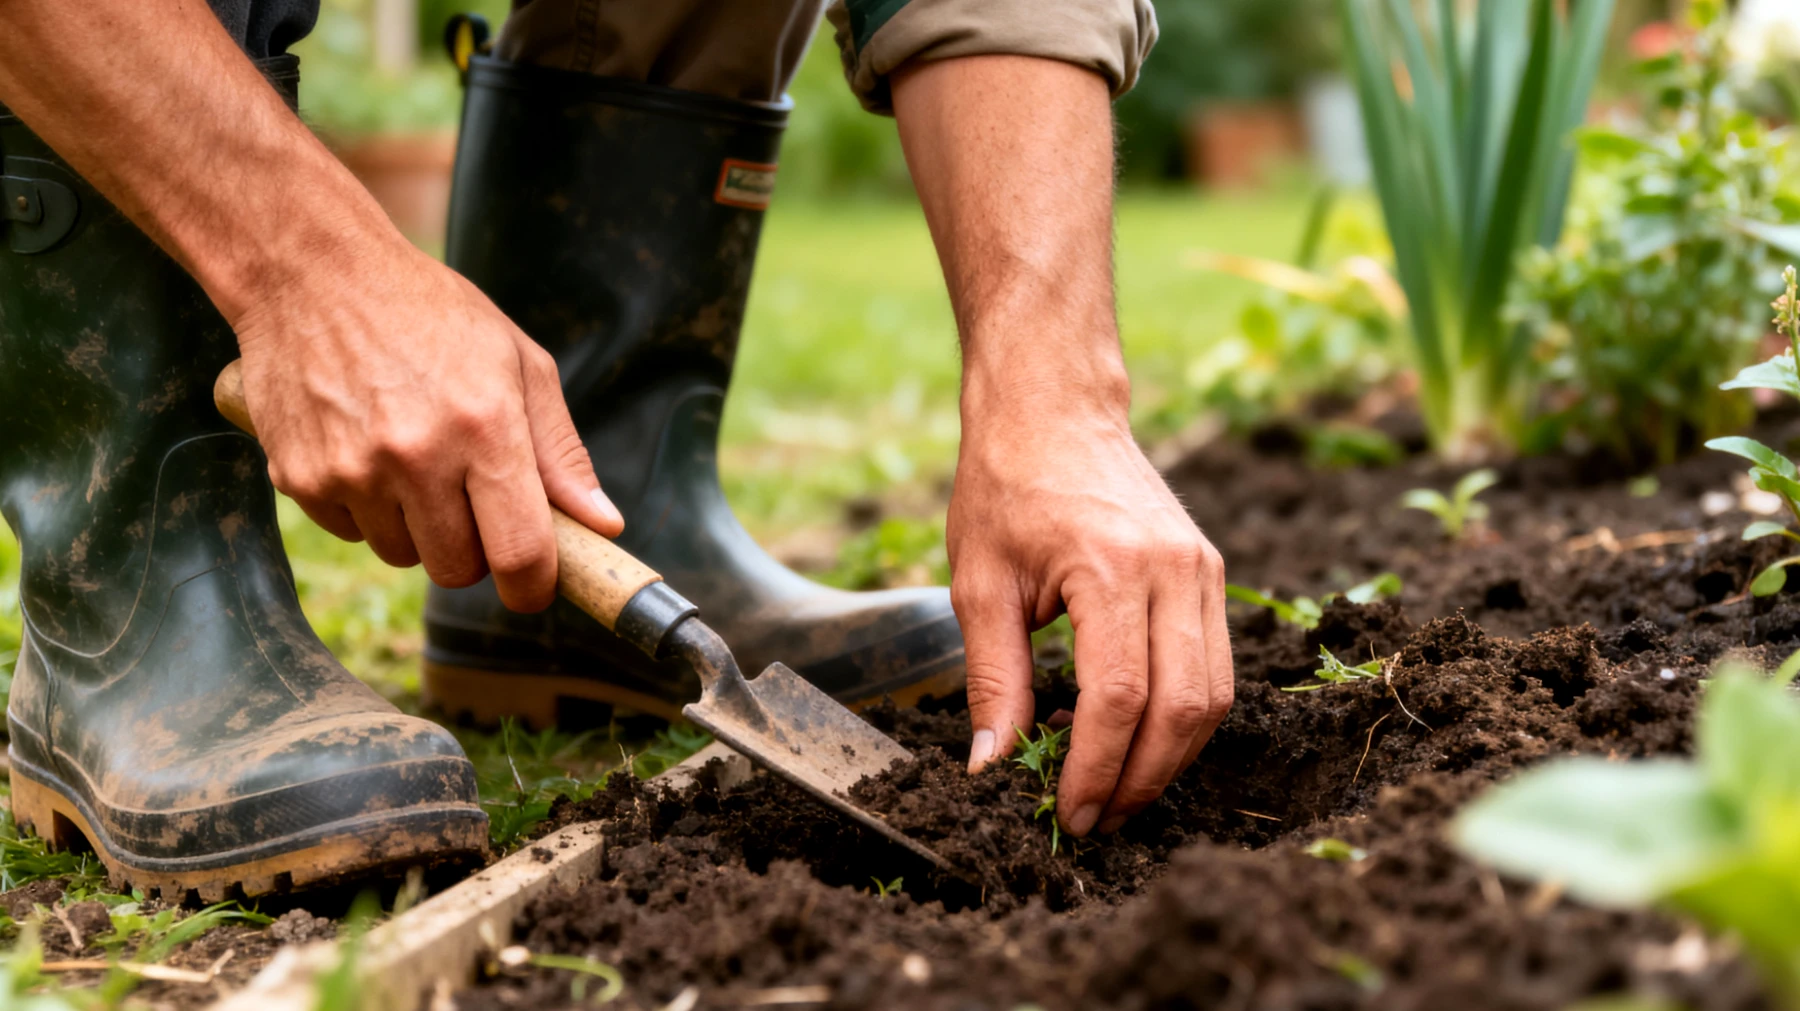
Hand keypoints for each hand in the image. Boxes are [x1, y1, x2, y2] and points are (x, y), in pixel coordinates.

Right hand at [230, 235, 622, 611]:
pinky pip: (351, 533)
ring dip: (417, 527)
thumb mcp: (518, 362)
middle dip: (474, 548)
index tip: (534, 584)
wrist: (310, 271)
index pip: (519, 552)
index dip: (534, 585)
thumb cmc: (429, 312)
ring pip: (402, 555)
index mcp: (484, 427)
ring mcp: (352, 470)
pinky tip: (365, 447)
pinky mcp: (299, 478)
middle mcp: (416, 456)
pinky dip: (365, 508)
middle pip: (458, 569)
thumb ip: (561, 451)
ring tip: (412, 458)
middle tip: (469, 495)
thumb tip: (603, 526)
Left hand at [949, 388, 1233, 837]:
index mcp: (1112, 568)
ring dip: (1170, 758)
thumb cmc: (1005, 486)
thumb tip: (992, 767)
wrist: (1054, 410)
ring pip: (1214, 697)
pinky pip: (1215, 667)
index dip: (1095, 768)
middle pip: (1182, 709)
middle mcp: (1174, 570)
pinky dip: (1182, 716)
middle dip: (1140, 780)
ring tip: (1115, 790)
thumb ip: (992, 681)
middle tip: (1094, 818)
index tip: (1066, 812)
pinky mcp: (1210, 573)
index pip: (1120, 698)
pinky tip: (1134, 737)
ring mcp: (1202, 570)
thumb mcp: (979, 584)